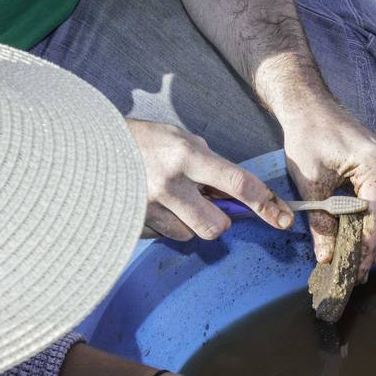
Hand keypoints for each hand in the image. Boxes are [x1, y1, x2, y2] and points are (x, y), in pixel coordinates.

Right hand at [128, 119, 294, 241]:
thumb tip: (237, 191)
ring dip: (192, 223)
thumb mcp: (181, 139)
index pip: (237, 183)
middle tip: (208, 204)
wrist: (91, 147)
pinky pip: (167, 237)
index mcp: (186, 155)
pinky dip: (170, 226)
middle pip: (216, 225)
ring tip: (175, 201)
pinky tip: (157, 206)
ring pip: (191, 235)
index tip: (283, 217)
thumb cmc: (145, 140)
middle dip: (221, 220)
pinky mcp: (135, 222)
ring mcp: (149, 206)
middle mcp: (170, 183)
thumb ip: (211, 163)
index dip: (265, 203)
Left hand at [282, 104, 375, 280]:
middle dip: (374, 249)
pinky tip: (362, 240)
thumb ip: (320, 221)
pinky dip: (375, 223)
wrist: (309, 106)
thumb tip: (326, 257)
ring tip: (360, 263)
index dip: (367, 247)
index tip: (355, 271)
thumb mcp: (311, 181)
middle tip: (359, 274)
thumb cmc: (307, 136)